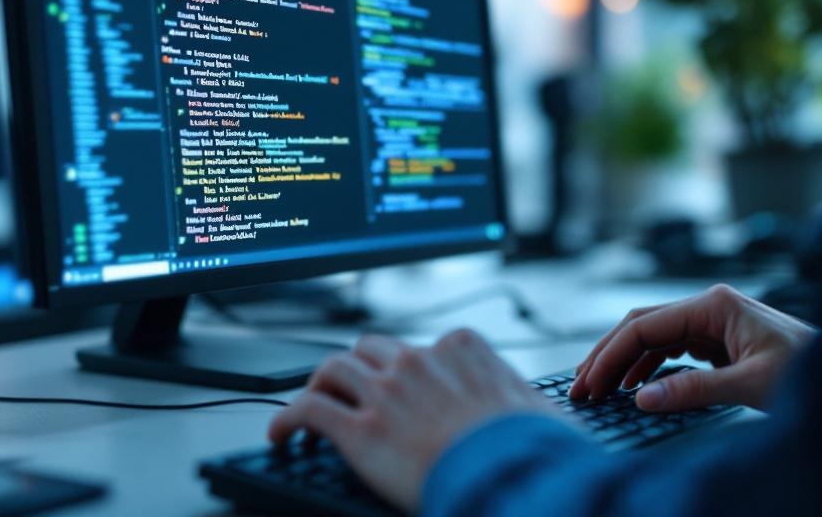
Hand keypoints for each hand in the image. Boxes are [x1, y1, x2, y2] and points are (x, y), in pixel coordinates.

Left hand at [268, 330, 562, 512]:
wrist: (513, 476)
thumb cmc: (533, 449)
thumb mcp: (540, 409)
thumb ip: (523, 396)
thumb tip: (537, 410)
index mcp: (460, 348)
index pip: (420, 345)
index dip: (404, 367)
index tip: (400, 384)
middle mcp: (417, 361)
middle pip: (370, 348)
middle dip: (359, 369)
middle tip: (352, 391)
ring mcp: (386, 392)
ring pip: (332, 369)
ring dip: (319, 387)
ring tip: (312, 408)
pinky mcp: (360, 430)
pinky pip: (307, 410)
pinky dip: (286, 419)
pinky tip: (281, 435)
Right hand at [569, 285, 816, 411]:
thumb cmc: (814, 370)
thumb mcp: (752, 385)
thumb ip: (695, 390)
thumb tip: (644, 399)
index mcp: (714, 304)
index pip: (644, 325)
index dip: (610, 356)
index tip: (589, 383)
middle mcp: (710, 306)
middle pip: (642, 325)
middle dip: (608, 355)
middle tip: (582, 387)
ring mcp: (715, 321)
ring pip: (654, 336)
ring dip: (625, 361)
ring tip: (600, 389)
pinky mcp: (721, 339)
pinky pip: (673, 348)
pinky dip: (649, 366)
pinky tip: (636, 385)